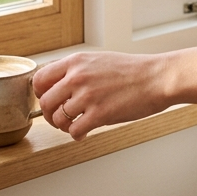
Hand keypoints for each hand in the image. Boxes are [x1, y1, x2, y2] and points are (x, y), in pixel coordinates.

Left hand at [33, 51, 172, 140]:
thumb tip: (58, 87)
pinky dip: (76, 135)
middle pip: (45, 102)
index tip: (48, 100)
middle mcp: (78, 77)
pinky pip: (74, 131)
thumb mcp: (98, 60)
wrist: (157, 78)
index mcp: (76, 61)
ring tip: (75, 125)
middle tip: (59, 119)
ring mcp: (88, 96)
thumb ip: (77, 71)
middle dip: (49, 115)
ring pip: (58, 119)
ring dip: (64, 126)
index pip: (40, 78)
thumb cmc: (132, 71)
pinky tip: (85, 132)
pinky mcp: (99, 114)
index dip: (41, 93)